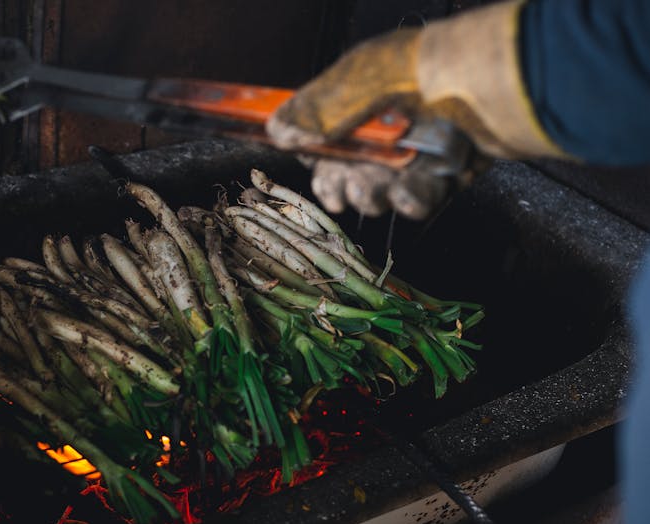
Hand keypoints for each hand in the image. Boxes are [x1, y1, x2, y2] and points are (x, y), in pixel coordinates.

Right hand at [268, 0, 565, 219]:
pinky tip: (412, 192)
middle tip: (346, 188)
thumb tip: (275, 132)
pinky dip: (412, 200)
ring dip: (373, 193)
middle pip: (346, 170)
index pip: (322, 136)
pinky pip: (418, 197)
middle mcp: (386, 125)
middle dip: (341, 184)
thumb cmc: (427, 69)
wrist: (503, 83)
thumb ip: (316, 110)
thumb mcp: (359, 80)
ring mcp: (416, 150)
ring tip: (382, 186)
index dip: (313, 158)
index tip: (313, 171)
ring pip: (379, 190)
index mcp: (360, 96)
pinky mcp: (444, 172)